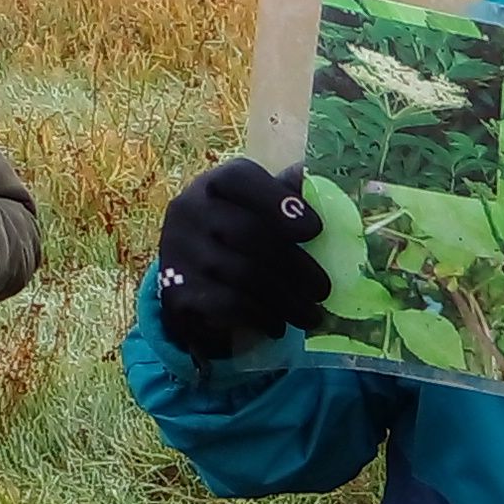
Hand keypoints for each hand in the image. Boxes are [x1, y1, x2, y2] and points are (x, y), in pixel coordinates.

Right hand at [154, 159, 331, 360]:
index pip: (241, 178)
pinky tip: (278, 325)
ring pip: (243, 275)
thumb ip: (288, 194)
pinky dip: (261, 316)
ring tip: (311, 315)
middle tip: (323, 290)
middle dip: (296, 266)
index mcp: (214, 184)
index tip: (315, 229)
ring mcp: (178, 251)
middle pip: (249, 234)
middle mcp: (189, 211)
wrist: (186, 277)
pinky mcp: (176, 292)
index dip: (279, 201)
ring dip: (286, 300)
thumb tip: (327, 183)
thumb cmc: (237, 234)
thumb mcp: (258, 209)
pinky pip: (228, 304)